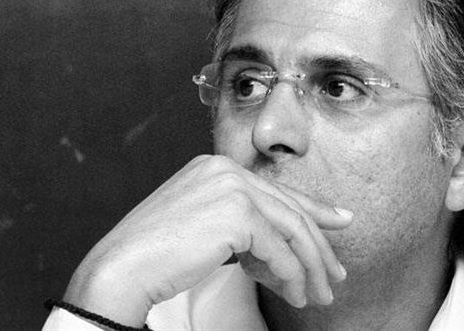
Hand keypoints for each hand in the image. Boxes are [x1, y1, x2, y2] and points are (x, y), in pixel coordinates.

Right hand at [63, 155, 352, 326]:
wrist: (123, 266)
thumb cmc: (155, 255)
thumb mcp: (204, 229)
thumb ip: (241, 227)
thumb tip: (280, 248)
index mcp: (215, 166)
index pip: (275, 190)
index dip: (313, 209)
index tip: (340, 223)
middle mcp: (225, 168)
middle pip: (289, 210)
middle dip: (318, 247)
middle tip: (335, 276)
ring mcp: (231, 186)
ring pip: (292, 230)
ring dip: (310, 268)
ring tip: (318, 296)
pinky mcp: (236, 212)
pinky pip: (279, 251)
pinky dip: (292, 278)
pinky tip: (294, 296)